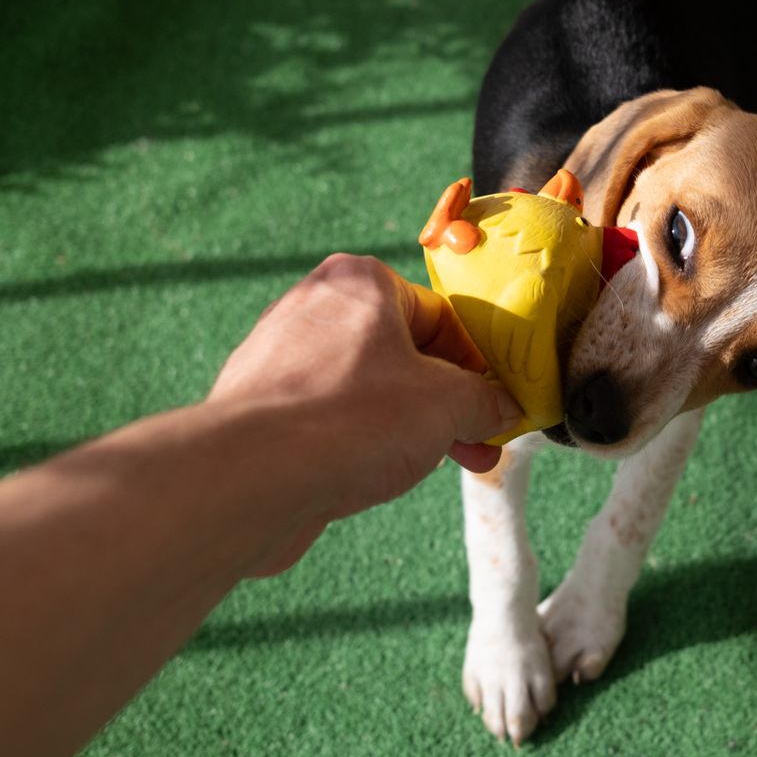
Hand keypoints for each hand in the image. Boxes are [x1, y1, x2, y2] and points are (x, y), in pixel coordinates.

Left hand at [209, 253, 519, 572]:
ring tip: (435, 463)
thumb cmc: (348, 419)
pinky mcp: (261, 405)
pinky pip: (329, 417)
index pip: (440, 317)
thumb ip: (484, 401)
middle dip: (445, 404)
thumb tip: (503, 409)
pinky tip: (379, 474)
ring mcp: (281, 356)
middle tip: (477, 441)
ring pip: (367, 389)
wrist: (253, 475)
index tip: (497, 402)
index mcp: (361, 281)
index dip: (476, 365)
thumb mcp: (448, 405)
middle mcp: (315, 306)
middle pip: (403, 354)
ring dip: (408, 426)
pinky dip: (360, 441)